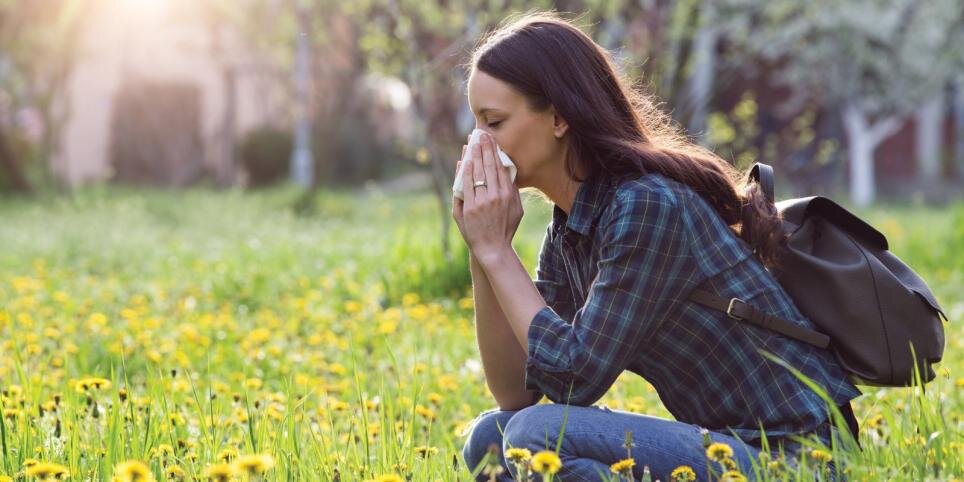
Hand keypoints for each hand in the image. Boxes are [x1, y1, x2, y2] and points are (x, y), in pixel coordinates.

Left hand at [452, 132, 522, 260]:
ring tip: (471, 142)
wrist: (493, 248)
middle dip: (484, 148)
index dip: (495, 151)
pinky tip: (464, 160)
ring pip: (477, 172)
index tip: (491, 139)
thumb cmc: (506, 229)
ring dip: (474, 155)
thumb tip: (508, 172)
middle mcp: (496, 196)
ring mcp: (482, 201)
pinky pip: (466, 185)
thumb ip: (513, 191)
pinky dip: (465, 171)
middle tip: (480, 134)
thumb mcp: (517, 210)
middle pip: (489, 166)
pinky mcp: (470, 207)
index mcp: (508, 194)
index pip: (501, 167)